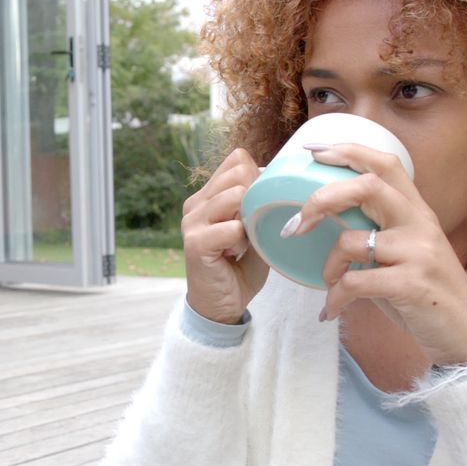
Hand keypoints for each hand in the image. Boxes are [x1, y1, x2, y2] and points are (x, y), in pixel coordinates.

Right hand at [182, 149, 269, 323]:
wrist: (221, 306)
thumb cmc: (239, 267)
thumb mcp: (252, 228)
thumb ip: (256, 203)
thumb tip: (275, 178)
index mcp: (207, 196)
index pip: (237, 160)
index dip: (258, 178)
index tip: (258, 207)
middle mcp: (195, 204)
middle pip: (238, 172)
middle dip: (256, 197)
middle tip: (250, 227)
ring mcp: (192, 222)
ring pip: (235, 195)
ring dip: (248, 219)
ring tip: (242, 240)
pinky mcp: (194, 242)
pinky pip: (232, 228)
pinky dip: (242, 241)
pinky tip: (234, 255)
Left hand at [287, 143, 466, 365]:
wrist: (465, 336)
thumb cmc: (424, 294)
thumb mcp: (406, 252)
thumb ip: (377, 230)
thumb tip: (324, 216)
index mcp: (417, 211)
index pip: (386, 164)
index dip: (348, 151)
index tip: (313, 152)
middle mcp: (420, 224)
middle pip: (367, 186)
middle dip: (322, 199)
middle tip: (295, 224)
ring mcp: (418, 252)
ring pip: (351, 240)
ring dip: (328, 267)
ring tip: (330, 286)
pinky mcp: (412, 284)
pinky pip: (354, 282)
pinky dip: (335, 298)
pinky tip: (331, 311)